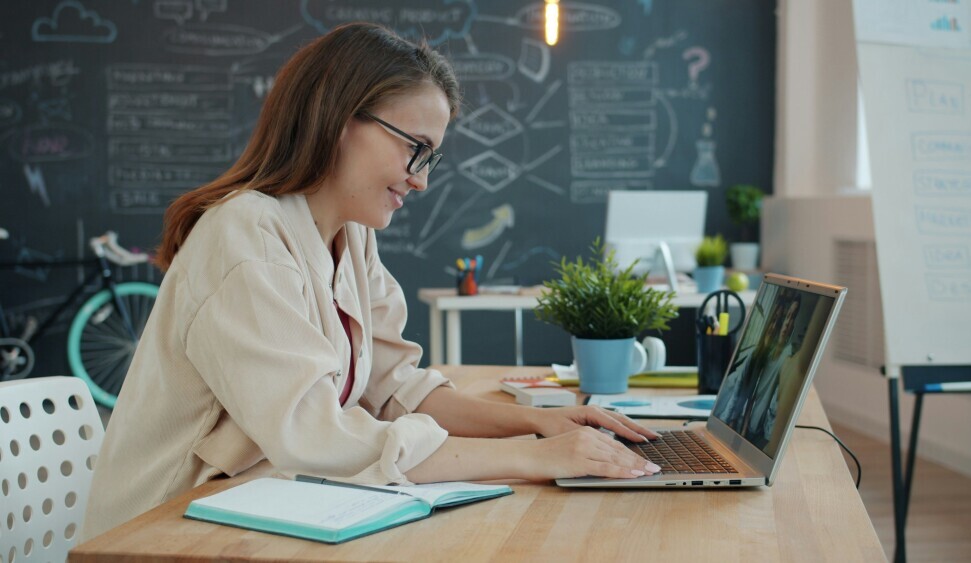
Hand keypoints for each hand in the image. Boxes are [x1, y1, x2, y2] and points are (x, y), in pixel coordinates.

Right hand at [524, 426, 660, 479]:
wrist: (527, 456)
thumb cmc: (546, 454)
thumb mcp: (570, 446)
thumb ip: (588, 450)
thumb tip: (607, 461)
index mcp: (586, 432)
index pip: (614, 443)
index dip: (632, 452)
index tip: (645, 459)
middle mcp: (587, 437)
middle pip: (619, 449)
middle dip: (639, 459)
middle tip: (654, 467)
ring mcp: (584, 448)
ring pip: (616, 458)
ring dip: (636, 466)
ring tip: (649, 472)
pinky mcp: (580, 461)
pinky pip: (606, 468)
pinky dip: (623, 472)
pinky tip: (634, 475)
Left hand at [530, 405, 658, 442]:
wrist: (541, 419)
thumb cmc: (552, 426)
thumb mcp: (568, 432)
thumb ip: (586, 437)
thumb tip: (602, 443)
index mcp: (591, 412)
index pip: (615, 423)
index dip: (629, 432)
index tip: (642, 440)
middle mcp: (596, 411)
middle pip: (622, 419)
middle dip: (639, 429)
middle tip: (654, 437)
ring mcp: (597, 414)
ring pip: (621, 421)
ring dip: (635, 429)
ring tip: (650, 437)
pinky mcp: (596, 420)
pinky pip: (616, 424)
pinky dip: (627, 430)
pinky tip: (636, 437)